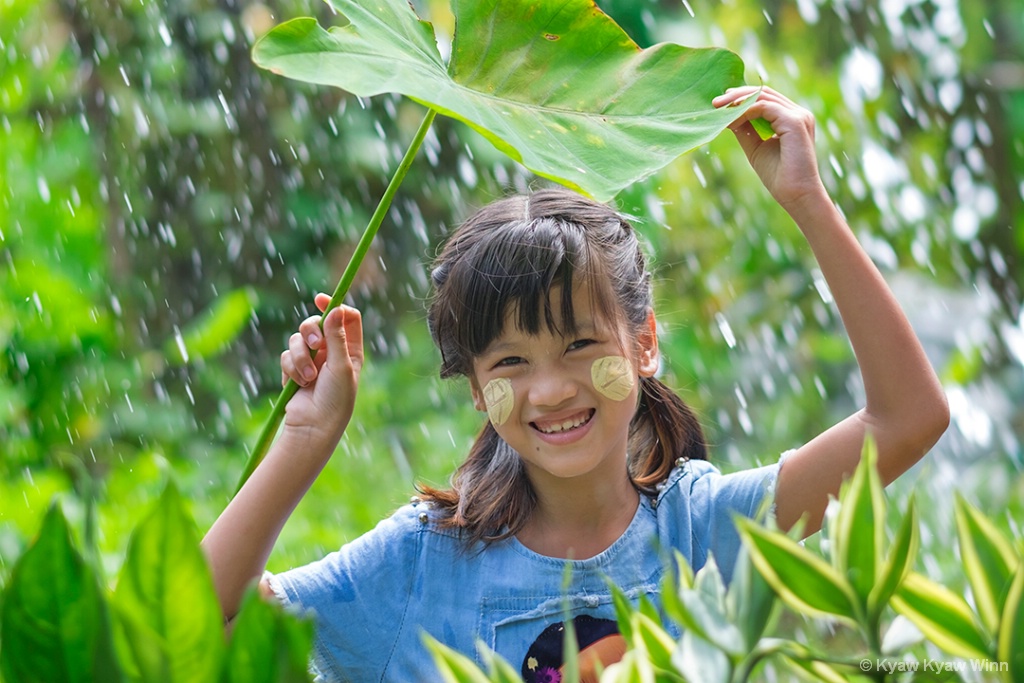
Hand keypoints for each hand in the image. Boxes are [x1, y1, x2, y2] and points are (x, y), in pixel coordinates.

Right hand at [280, 293, 363, 441]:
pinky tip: (298, 383)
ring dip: (300, 357)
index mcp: (350, 349)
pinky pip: (286, 355)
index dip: (334, 305)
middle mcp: (331, 352)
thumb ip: (337, 337)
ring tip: (308, 377)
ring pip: (297, 339)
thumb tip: (336, 309)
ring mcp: (311, 360)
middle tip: (314, 344)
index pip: (344, 317)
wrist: (313, 426)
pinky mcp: (294, 369)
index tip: (320, 300)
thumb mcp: (341, 366)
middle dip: (310, 332)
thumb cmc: (335, 399)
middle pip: (316, 323)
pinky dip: (290, 368)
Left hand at [713, 86, 824, 211]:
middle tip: (715, 103)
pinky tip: (731, 120)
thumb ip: (745, 129)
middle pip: (764, 93)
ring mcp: (798, 116)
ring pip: (763, 97)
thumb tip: (728, 115)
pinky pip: (764, 107)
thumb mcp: (755, 147)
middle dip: (737, 95)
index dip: (742, 97)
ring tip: (719, 109)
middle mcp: (798, 113)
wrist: (796, 195)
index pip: (765, 98)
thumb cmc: (778, 176)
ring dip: (738, 101)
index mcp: (791, 119)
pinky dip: (745, 111)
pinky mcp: (795, 121)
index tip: (721, 103)